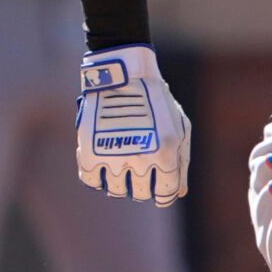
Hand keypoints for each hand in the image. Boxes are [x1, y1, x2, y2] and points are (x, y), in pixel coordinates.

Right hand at [75, 45, 190, 203]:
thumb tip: (178, 192)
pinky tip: (103, 165)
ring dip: (119, 183)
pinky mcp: (89, 151)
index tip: (159, 191)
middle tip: (139, 173)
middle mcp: (140, 159)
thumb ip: (182, 162)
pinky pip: (91, 180)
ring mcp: (113, 156)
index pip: (165, 194)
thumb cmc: (157, 102)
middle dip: (142, 187)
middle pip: (140, 193)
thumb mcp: (179, 128)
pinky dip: (97, 177)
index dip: (163, 196)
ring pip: (115, 190)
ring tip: (121, 166)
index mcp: (165, 154)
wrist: (123, 75)